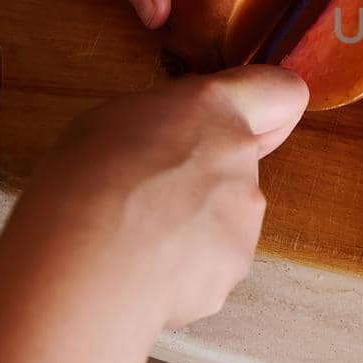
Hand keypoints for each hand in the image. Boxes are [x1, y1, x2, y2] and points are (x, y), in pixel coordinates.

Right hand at [4, 66, 307, 330]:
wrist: (84, 269)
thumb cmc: (80, 185)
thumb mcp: (110, 122)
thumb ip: (167, 126)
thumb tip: (175, 147)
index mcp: (213, 111)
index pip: (282, 91)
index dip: (268, 107)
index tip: (243, 122)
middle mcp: (241, 160)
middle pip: (237, 163)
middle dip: (203, 177)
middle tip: (145, 196)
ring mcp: (244, 218)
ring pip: (225, 216)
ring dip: (193, 225)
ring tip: (135, 240)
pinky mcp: (235, 267)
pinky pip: (213, 262)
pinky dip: (186, 267)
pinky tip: (143, 271)